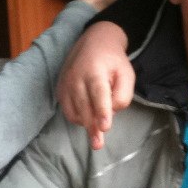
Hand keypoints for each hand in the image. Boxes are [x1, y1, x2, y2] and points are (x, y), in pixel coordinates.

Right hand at [56, 21, 135, 148]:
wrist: (94, 43)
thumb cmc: (114, 62)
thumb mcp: (127, 74)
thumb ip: (123, 95)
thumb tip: (111, 113)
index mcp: (95, 70)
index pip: (98, 93)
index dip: (102, 110)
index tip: (105, 126)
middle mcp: (76, 77)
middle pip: (84, 106)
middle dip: (92, 127)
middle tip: (98, 144)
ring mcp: (66, 84)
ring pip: (74, 111)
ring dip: (86, 124)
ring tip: (97, 134)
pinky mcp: (60, 90)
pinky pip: (68, 111)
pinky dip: (78, 119)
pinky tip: (89, 118)